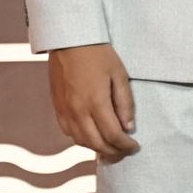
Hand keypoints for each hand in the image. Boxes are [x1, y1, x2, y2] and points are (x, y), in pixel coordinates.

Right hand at [48, 43, 138, 160]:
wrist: (69, 40)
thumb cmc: (97, 53)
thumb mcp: (119, 74)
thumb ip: (124, 102)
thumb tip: (129, 127)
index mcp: (95, 102)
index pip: (113, 135)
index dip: (126, 145)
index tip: (135, 146)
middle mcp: (78, 110)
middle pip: (97, 144)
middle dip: (114, 152)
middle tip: (125, 151)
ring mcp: (65, 111)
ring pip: (81, 142)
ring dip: (97, 148)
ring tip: (111, 147)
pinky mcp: (57, 108)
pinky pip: (69, 133)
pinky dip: (82, 140)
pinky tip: (92, 136)